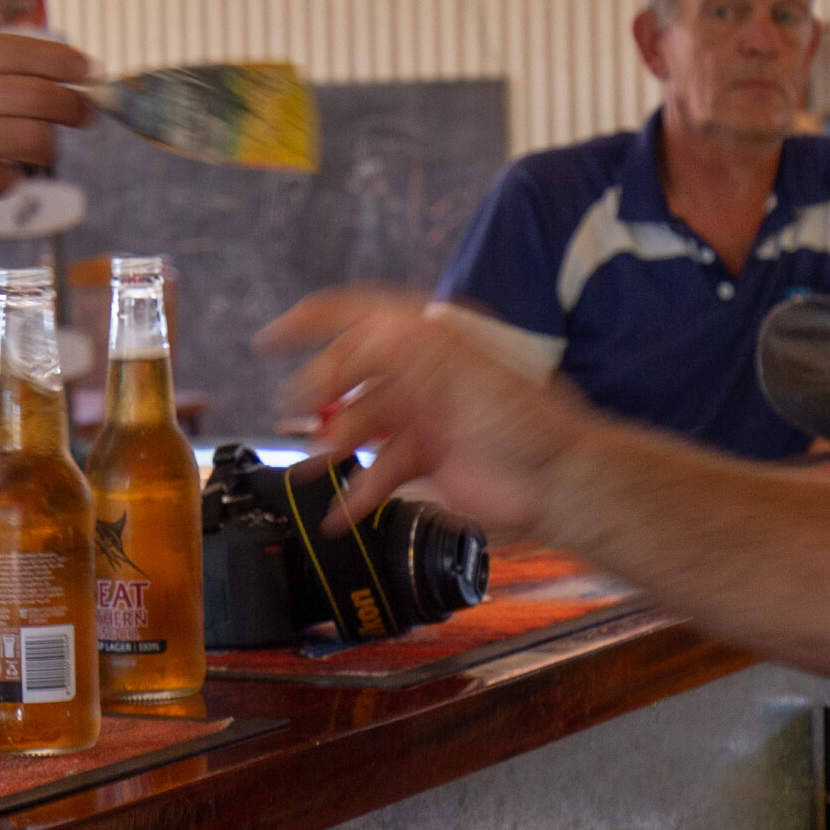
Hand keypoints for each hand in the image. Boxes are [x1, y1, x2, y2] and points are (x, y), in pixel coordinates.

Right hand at [0, 0, 93, 224]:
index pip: (25, 51)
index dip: (68, 63)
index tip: (91, 72)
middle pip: (42, 97)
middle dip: (75, 108)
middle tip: (85, 115)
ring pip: (35, 140)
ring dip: (46, 146)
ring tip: (40, 146)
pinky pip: (4, 179)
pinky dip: (3, 178)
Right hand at [254, 289, 594, 541]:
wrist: (557, 480)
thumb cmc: (523, 422)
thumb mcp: (460, 372)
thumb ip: (406, 351)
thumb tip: (356, 338)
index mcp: (429, 340)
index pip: (360, 316)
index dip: (313, 322)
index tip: (272, 339)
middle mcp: (422, 373)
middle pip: (351, 375)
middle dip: (316, 393)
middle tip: (290, 412)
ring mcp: (423, 416)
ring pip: (360, 427)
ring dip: (331, 448)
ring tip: (310, 466)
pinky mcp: (428, 459)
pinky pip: (379, 472)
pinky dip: (358, 493)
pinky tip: (340, 513)